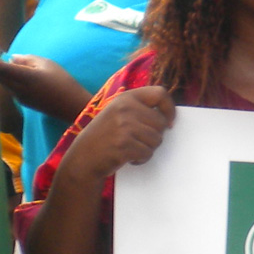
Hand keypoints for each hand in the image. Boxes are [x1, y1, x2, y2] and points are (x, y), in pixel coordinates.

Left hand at [0, 55, 92, 120]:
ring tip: (4, 61)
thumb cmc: (63, 82)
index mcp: (22, 76)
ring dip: (2, 73)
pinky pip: (11, 88)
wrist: (72, 107)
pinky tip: (18, 75)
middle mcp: (16, 88)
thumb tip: (12, 58)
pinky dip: (10, 80)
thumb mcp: (47, 64)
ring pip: (4, 82)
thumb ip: (27, 59)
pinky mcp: (24, 102)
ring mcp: (19, 97)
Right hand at [59, 85, 174, 182]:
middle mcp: (125, 108)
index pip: (160, 93)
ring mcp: (124, 126)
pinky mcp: (124, 145)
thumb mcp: (117, 113)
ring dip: (147, 149)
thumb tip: (169, 117)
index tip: (169, 122)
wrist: (83, 157)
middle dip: (154, 136)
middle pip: (161, 123)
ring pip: (156, 140)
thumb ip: (139, 109)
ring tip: (130, 148)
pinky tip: (126, 157)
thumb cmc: (105, 136)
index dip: (169, 108)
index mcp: (126, 98)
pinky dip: (140, 159)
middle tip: (138, 141)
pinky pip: (147, 153)